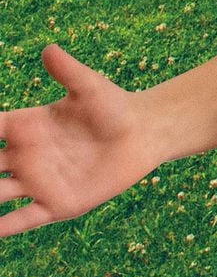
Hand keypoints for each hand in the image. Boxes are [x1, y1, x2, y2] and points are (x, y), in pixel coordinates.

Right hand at [0, 45, 162, 236]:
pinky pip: (24, 219)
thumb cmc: (114, 106)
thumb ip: (68, 71)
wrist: (144, 134)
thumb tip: (49, 49)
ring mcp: (38, 181)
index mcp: (25, 127)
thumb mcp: (89, 88)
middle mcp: (24, 157)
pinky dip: (5, 228)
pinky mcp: (57, 203)